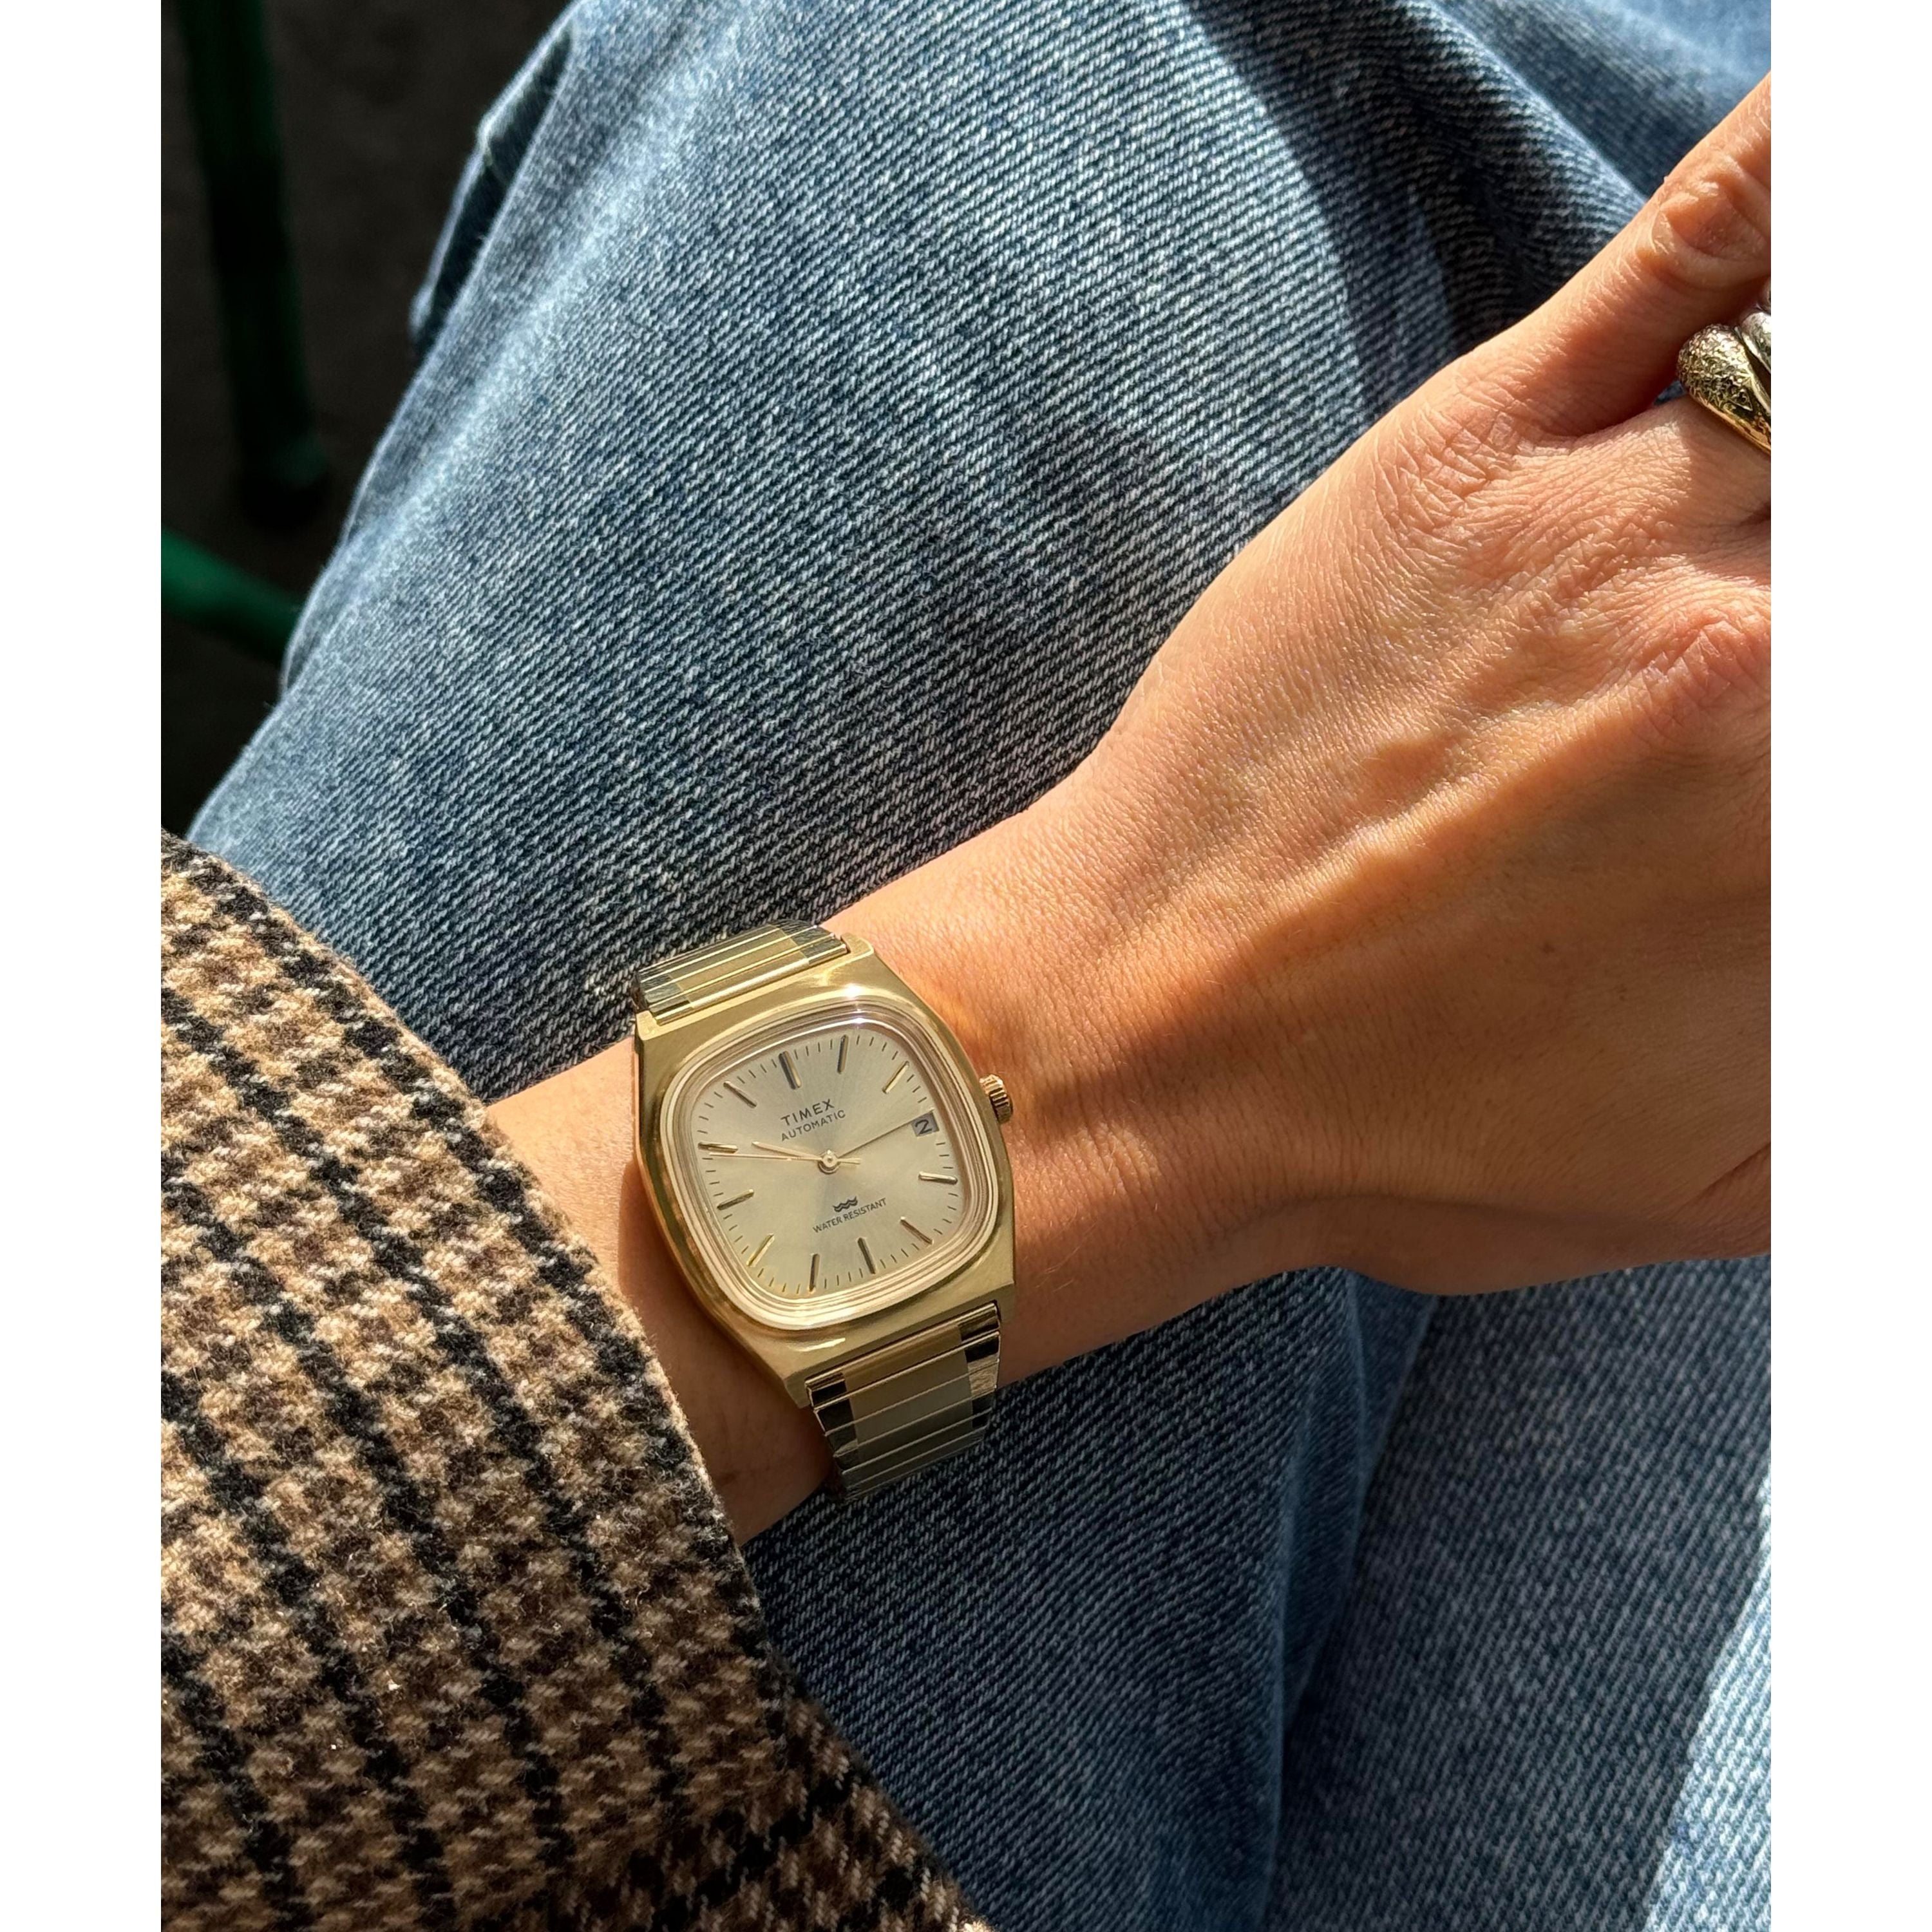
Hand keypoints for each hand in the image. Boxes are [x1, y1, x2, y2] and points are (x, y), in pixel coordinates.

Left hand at [492, 83, 1769, 1533]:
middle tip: (1792, 632)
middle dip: (1878, 553)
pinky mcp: (1483, 445)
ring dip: (1870, 377)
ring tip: (1833, 437)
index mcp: (1847, 846)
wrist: (1140, 1053)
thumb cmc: (1413, 1143)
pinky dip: (1805, 162)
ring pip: (1863, 360)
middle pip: (1910, 510)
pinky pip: (1706, 239)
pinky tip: (1850, 145)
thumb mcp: (1741, 1177)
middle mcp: (1781, 656)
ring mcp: (1628, 525)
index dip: (1893, 689)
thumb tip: (1878, 955)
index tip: (1835, 727)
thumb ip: (1879, 1083)